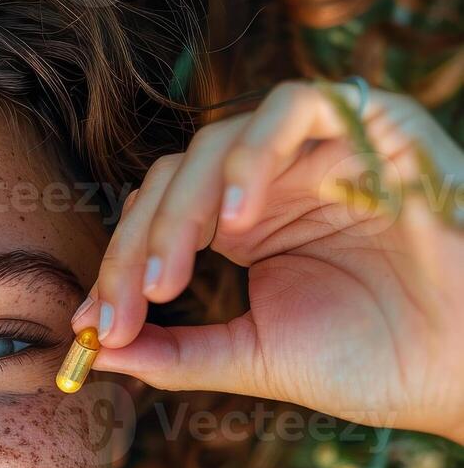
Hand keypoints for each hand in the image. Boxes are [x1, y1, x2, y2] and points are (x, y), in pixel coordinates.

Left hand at [72, 78, 463, 445]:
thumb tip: (96, 354)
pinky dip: (256, 152)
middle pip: (174, 180)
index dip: (118, 270)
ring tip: (174, 272)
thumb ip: (177, 351)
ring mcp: (318, 150)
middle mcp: (273, 181)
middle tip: (129, 307)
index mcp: (244, 227)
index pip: (157, 222)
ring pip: (219, 141)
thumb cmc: (375, 361)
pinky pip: (297, 106)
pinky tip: (239, 217)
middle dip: (138, 246)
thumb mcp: (254, 356)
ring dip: (183, 206)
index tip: (93, 329)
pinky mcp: (372, 124)